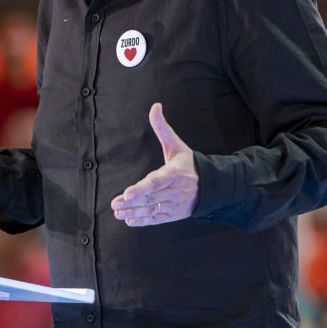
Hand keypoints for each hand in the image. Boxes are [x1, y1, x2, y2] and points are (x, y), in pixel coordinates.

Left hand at [111, 103, 198, 226]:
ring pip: (152, 209)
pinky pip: (157, 219)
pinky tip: (129, 220)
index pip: (156, 181)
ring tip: (118, 212)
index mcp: (174, 173)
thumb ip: (162, 127)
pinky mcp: (174, 214)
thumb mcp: (176, 145)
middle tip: (115, 204)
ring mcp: (175, 204)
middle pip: (150, 198)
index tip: (128, 193)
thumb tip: (155, 106)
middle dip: (132, 202)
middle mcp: (175, 191)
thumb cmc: (188, 163)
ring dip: (134, 212)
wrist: (210, 185)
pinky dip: (144, 221)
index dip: (142, 188)